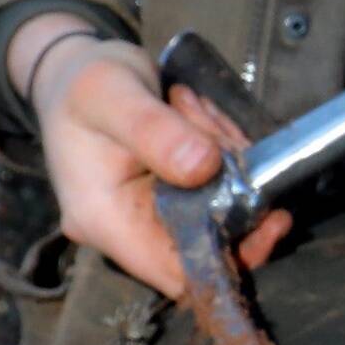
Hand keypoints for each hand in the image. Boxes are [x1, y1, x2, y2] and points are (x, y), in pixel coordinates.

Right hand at [23, 23, 290, 297]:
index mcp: (104, 221)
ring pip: (222, 206)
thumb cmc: (81, 82)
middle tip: (215, 126)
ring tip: (194, 108)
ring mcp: (154, 212)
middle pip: (210, 239)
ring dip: (229, 157)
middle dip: (235, 186)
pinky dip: (226, 151)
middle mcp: (130, 229)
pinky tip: (201, 115)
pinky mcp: (174, 193)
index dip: (230, 258)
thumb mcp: (109, 94)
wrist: (73, 69)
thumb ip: (152, 129)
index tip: (270, 214)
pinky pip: (220, 184)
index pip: (177, 275)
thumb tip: (205, 166)